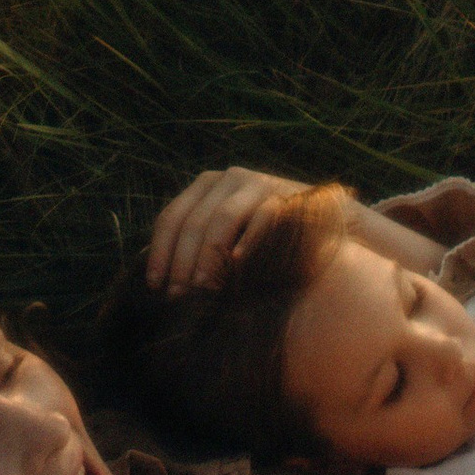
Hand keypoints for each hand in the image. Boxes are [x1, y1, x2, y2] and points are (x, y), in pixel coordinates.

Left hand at [145, 167, 340, 296]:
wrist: (319, 223)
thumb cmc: (265, 238)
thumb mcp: (226, 237)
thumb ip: (197, 249)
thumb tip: (160, 284)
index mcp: (204, 187)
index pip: (170, 218)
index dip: (159, 253)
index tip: (154, 286)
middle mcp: (225, 179)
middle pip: (192, 221)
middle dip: (181, 262)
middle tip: (178, 295)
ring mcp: (255, 183)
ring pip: (221, 219)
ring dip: (208, 256)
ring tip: (202, 287)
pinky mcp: (282, 195)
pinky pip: (260, 219)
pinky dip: (247, 244)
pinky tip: (237, 266)